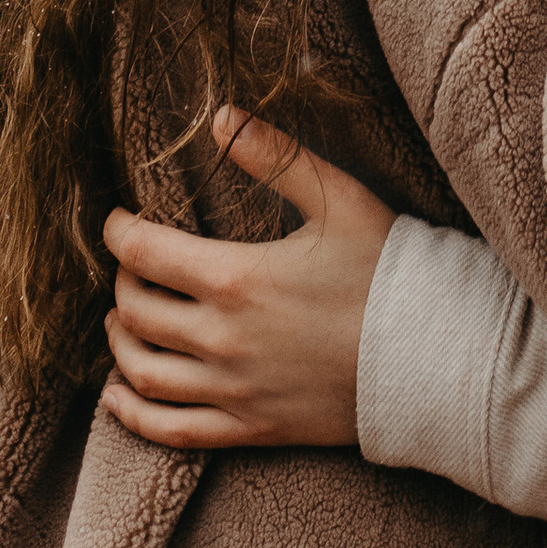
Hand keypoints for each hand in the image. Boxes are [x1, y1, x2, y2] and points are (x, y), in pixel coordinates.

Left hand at [98, 108, 396, 451]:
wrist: (430, 354)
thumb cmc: (386, 269)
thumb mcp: (336, 197)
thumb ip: (274, 155)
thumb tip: (220, 116)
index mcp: (235, 279)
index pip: (145, 254)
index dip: (118, 233)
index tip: (116, 219)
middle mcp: (221, 340)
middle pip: (137, 312)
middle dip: (123, 282)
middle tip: (130, 263)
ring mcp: (233, 389)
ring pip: (144, 372)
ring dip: (120, 343)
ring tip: (121, 319)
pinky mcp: (250, 428)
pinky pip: (171, 431)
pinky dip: (133, 415)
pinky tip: (116, 397)